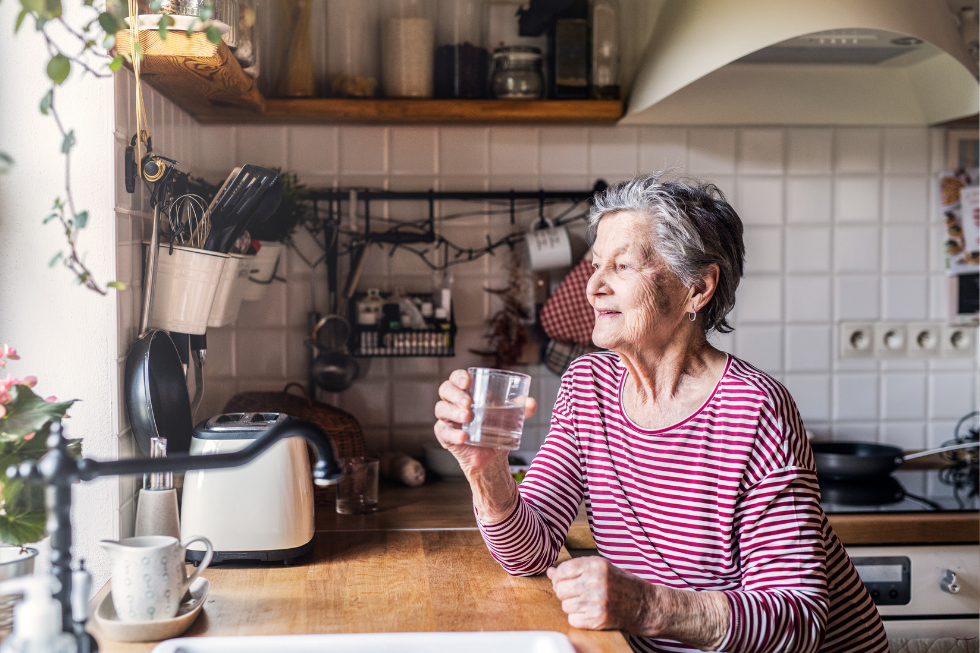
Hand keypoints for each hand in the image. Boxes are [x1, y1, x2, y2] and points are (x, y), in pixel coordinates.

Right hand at [433, 369, 536, 475]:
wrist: (492, 456)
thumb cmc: (496, 428)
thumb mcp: (509, 416)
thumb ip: (520, 408)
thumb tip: (531, 402)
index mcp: (467, 392)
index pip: (456, 378)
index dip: (458, 376)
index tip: (467, 381)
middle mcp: (453, 403)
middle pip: (445, 390)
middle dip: (456, 394)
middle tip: (468, 403)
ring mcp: (447, 419)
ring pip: (441, 409)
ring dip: (453, 412)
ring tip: (467, 417)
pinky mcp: (445, 436)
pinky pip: (444, 432)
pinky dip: (453, 434)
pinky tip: (463, 436)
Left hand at [546, 557, 728, 648]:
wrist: (646, 605)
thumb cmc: (624, 585)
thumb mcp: (602, 568)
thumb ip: (576, 568)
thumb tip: (551, 572)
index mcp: (596, 565)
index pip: (562, 571)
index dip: (560, 578)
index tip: (567, 581)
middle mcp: (596, 581)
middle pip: (560, 589)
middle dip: (565, 593)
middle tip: (578, 594)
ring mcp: (597, 601)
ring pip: (565, 605)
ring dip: (572, 607)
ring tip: (587, 603)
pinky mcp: (599, 618)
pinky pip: (573, 619)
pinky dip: (578, 618)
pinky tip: (590, 613)